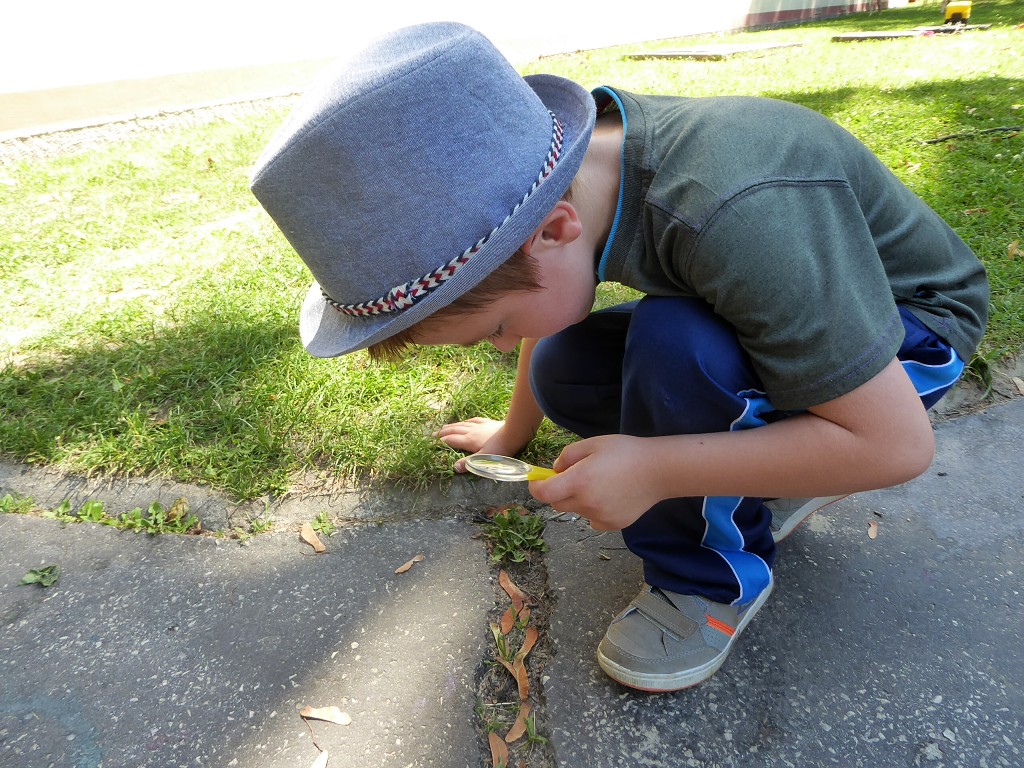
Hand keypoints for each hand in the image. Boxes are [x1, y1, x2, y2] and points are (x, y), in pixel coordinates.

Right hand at [433, 417, 531, 472]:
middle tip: (433, 434)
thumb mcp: (483, 459)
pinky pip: (473, 420)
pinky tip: (465, 421)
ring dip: (452, 426)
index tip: (432, 442)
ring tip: (445, 426)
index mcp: (469, 441)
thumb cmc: (500, 449)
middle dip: (443, 433)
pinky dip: (466, 421)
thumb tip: (454, 467)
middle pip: (454, 431)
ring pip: (462, 424)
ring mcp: (479, 425)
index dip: (441, 441)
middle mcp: (471, 431)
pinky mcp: (487, 422)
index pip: (451, 440)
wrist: (514, 433)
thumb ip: (469, 463)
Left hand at [528, 434, 665, 530]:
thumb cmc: (625, 452)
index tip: (537, 481)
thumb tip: (555, 470)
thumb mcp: (592, 443)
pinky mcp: (613, 525)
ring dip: (578, 500)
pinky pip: (592, 519)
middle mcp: (587, 503)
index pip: (544, 493)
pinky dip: (593, 510)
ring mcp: (600, 517)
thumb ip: (568, 456)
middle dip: (558, 491)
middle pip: (557, 504)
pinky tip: (610, 496)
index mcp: (579, 482)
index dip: (536, 486)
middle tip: (573, 477)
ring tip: (599, 483)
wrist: (659, 470)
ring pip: (576, 511)